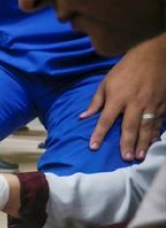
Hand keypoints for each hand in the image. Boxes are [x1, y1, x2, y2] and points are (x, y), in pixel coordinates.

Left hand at [80, 34, 165, 160]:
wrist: (155, 54)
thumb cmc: (126, 68)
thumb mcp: (107, 81)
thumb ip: (96, 101)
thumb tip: (83, 117)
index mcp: (118, 97)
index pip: (106, 119)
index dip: (99, 133)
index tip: (93, 147)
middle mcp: (135, 102)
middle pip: (130, 126)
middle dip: (127, 143)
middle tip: (125, 158)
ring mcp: (151, 103)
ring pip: (147, 127)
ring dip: (143, 142)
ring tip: (139, 156)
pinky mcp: (164, 103)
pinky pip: (159, 121)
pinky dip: (156, 133)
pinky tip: (153, 143)